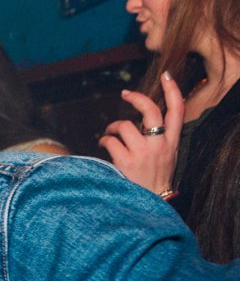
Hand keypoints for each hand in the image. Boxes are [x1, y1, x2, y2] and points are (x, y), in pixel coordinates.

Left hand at [99, 72, 184, 194]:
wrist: (150, 204)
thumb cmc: (154, 179)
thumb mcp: (166, 157)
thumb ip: (160, 139)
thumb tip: (141, 121)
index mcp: (172, 142)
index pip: (178, 110)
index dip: (172, 90)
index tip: (166, 76)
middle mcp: (160, 145)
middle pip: (151, 110)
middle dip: (137, 98)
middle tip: (125, 94)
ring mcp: (143, 153)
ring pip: (125, 125)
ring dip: (112, 127)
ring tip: (109, 134)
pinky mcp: (126, 161)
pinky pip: (110, 141)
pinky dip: (104, 140)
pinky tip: (103, 145)